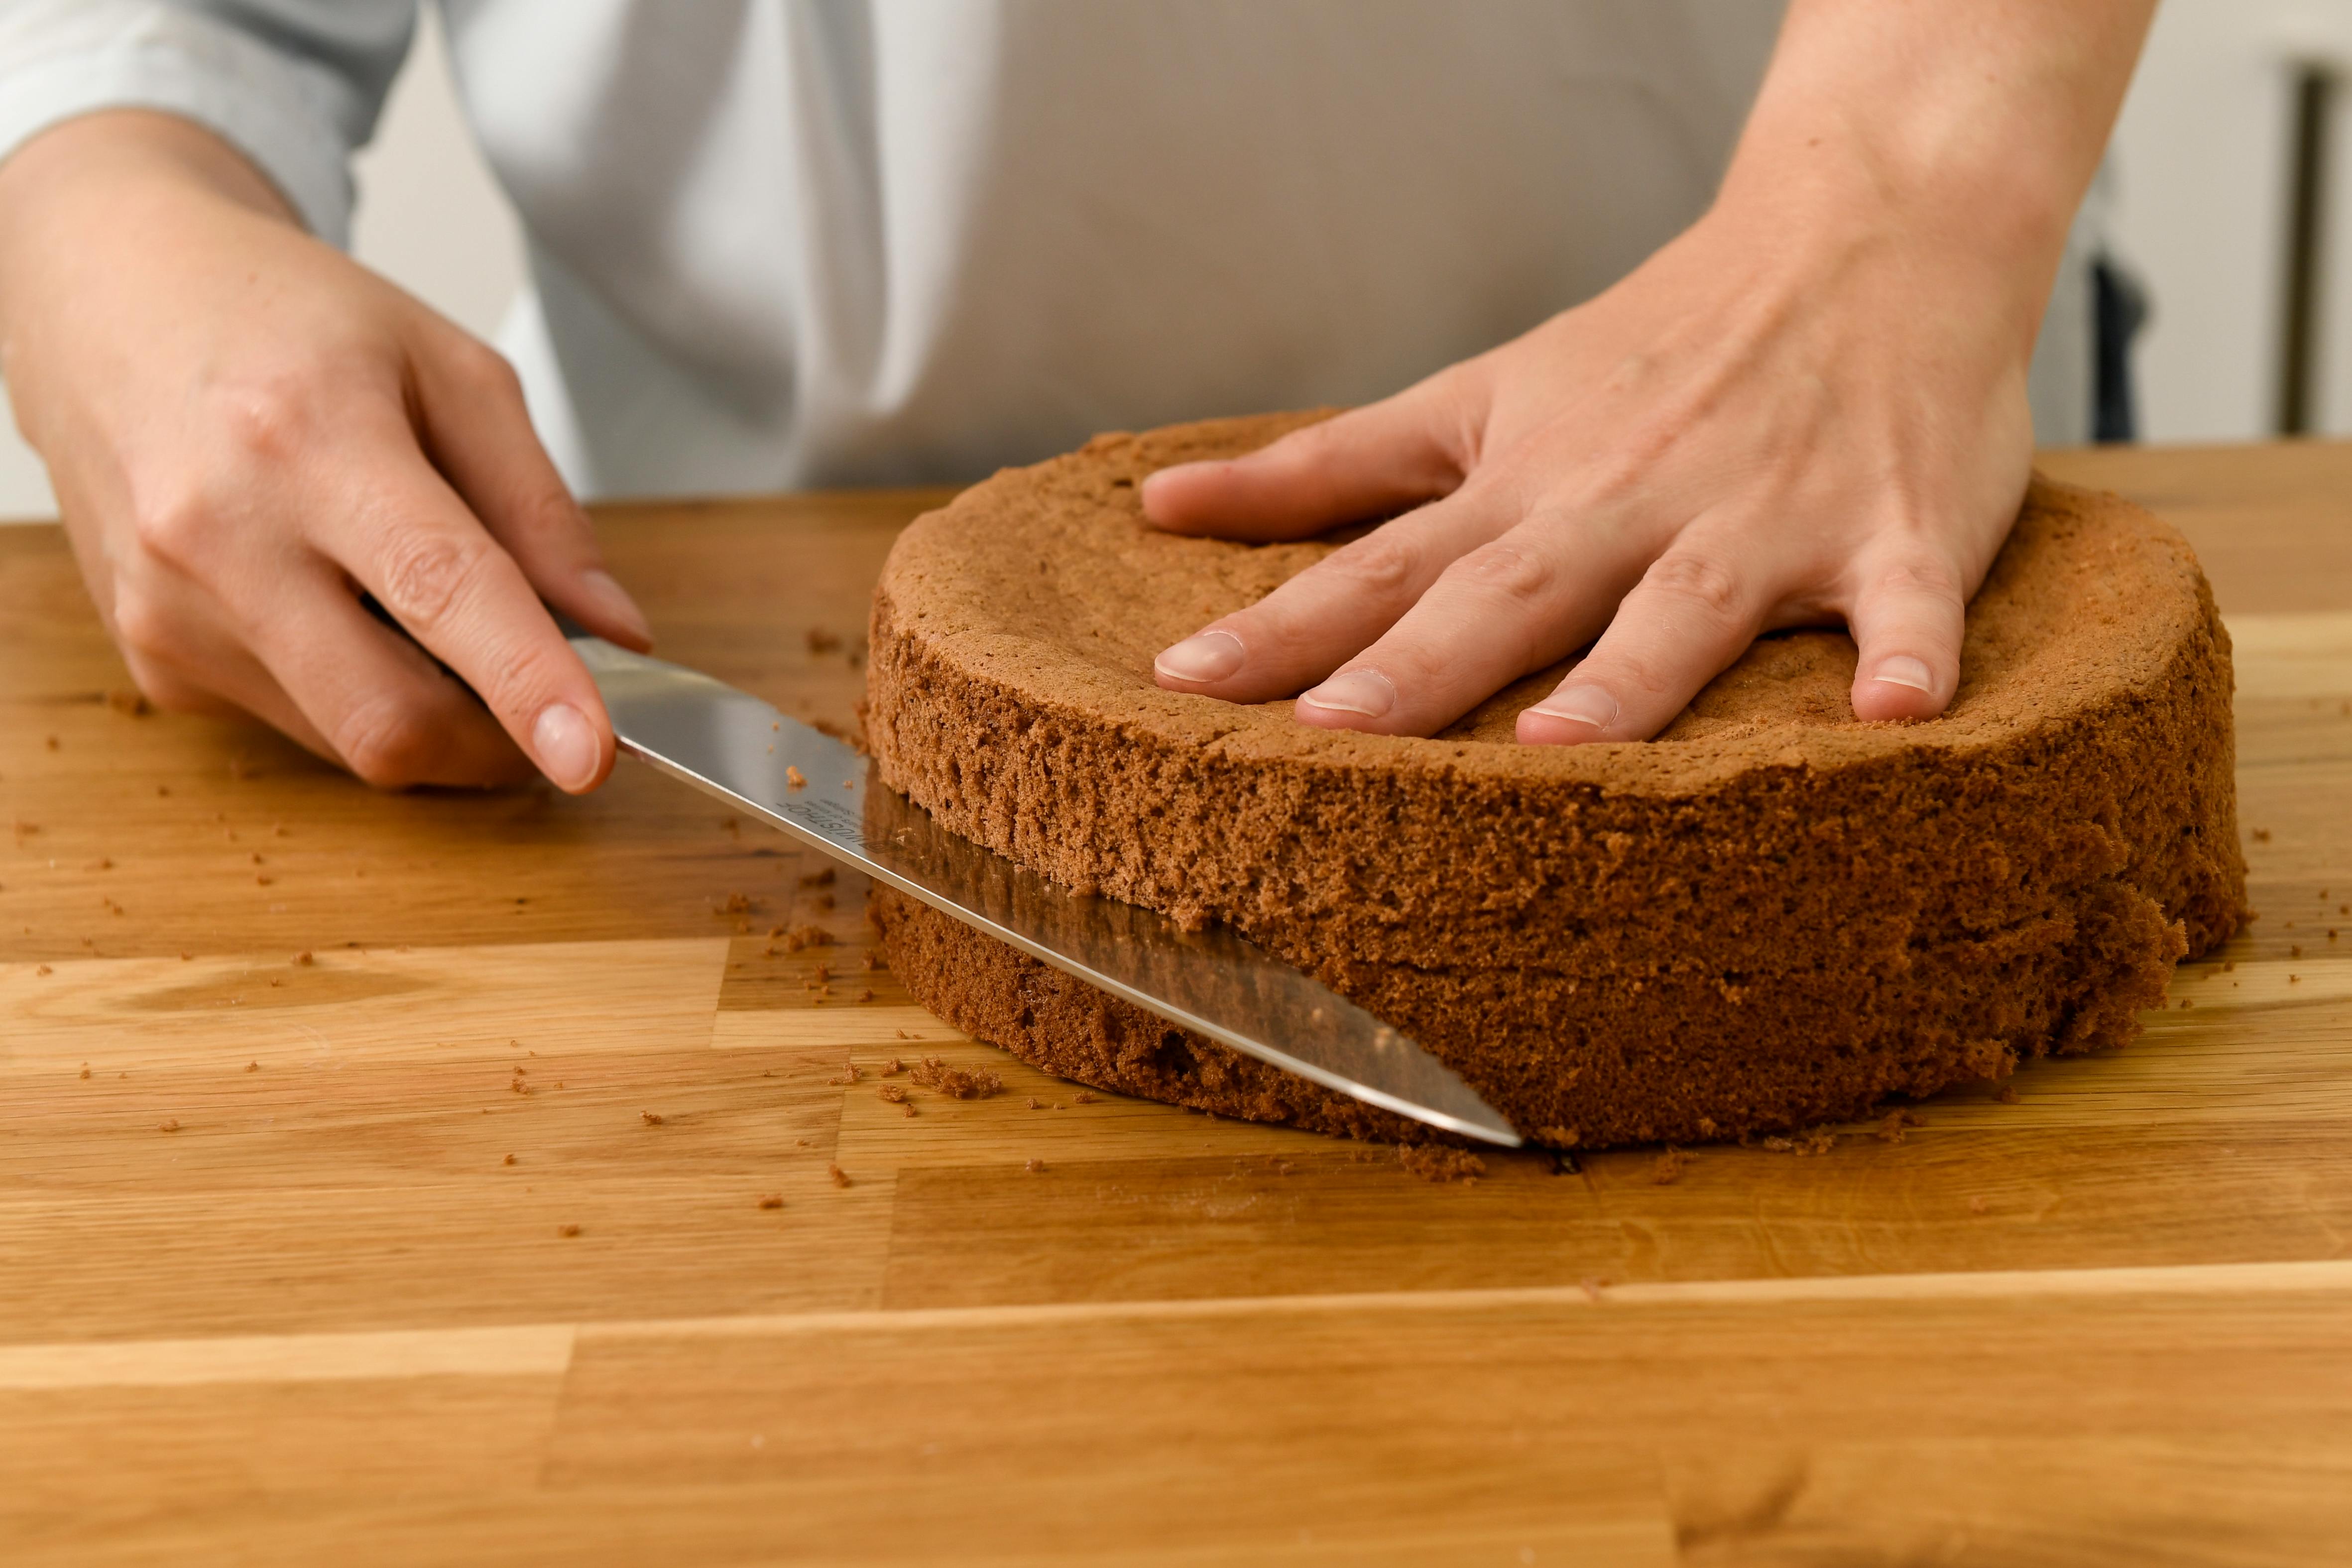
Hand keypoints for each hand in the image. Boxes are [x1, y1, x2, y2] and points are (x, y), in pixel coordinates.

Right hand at [0, 111, 649, 788]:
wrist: (111, 297)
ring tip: (421, 611)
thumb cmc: (286, 321)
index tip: (592, 755)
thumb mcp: (450, 371)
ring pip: (349, 737)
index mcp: (309, 436)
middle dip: (495, 741)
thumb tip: (614, 633)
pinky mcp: (154, 660)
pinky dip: (356, 689)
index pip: (440, 589)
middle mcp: (219, 533)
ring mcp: (171, 609)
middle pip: (389, 714)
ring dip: (429, 711)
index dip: (528, 684)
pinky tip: (340, 603)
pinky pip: (298, 720)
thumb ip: (542, 512)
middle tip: (549, 706)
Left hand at [1143, 205, 2030, 741]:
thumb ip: (1332, 468)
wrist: (1860, 233)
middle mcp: (1627, 502)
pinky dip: (1911, 649)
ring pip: (1686, 606)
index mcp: (1527, 482)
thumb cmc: (1658, 339)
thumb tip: (1165, 507)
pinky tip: (1902, 711)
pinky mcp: (1893, 527)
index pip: (1382, 564)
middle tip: (1332, 734)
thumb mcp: (1479, 392)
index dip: (1284, 626)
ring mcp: (1763, 515)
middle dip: (1420, 664)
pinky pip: (1906, 599)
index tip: (1186, 686)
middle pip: (1508, 593)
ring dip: (1628, 678)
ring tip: (1564, 747)